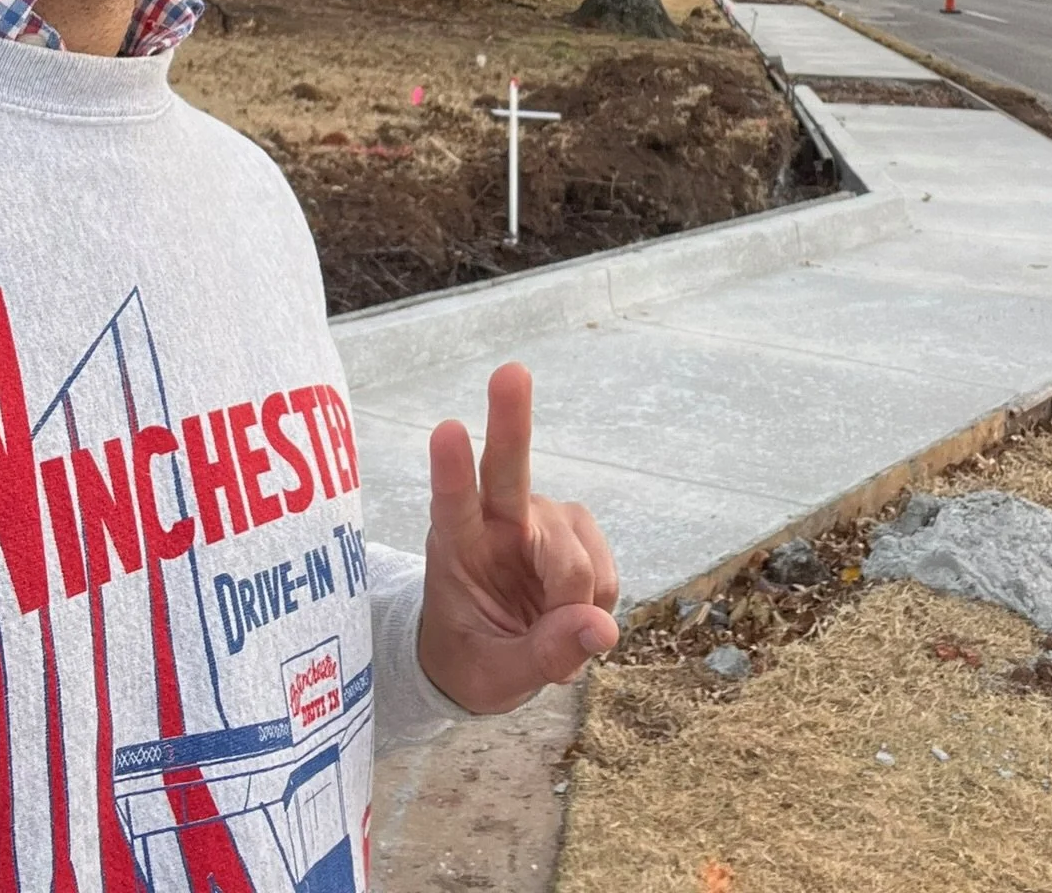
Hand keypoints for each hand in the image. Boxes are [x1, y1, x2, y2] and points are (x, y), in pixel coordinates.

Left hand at [417, 362, 619, 713]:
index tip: (446, 430)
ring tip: (548, 631)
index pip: (451, 504)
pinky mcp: (574, 526)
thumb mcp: (494, 679)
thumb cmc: (472, 657)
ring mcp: (538, 518)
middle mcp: (496, 519)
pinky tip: (572, 613)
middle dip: (511, 418)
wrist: (485, 654)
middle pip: (507, 467)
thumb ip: (541, 655)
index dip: (452, 470)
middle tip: (511, 371)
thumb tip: (600, 629)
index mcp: (454, 547)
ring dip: (573, 602)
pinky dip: (596, 601)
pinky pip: (605, 569)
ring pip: (574, 554)